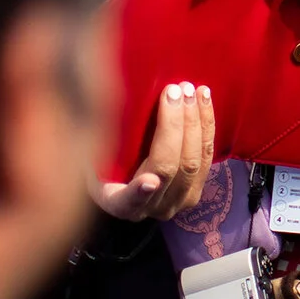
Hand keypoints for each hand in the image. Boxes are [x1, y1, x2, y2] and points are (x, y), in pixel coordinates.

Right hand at [94, 82, 214, 220]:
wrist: (128, 179)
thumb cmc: (103, 160)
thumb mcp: (92, 154)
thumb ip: (96, 139)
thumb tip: (98, 104)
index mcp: (119, 204)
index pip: (129, 200)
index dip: (139, 192)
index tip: (149, 180)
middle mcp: (151, 208)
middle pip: (169, 169)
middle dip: (174, 126)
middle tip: (174, 91)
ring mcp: (178, 201)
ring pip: (194, 163)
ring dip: (195, 122)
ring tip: (191, 90)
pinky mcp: (197, 189)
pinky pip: (207, 157)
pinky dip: (207, 125)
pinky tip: (203, 99)